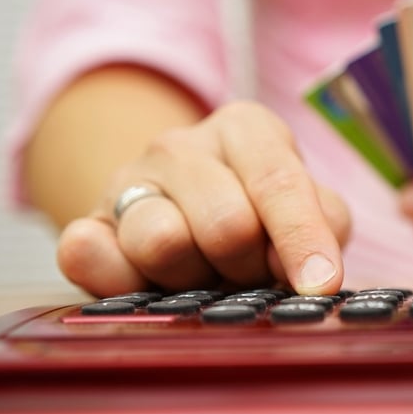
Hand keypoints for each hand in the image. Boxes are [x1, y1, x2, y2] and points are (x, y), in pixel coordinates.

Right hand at [57, 102, 350, 297]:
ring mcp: (126, 180)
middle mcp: (181, 145)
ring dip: (195, 279)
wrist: (182, 215)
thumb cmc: (262, 214)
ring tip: (204, 275)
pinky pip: (89, 255)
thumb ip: (325, 225)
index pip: (277, 181)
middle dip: (249, 266)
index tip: (321, 284)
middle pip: (226, 224)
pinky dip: (119, 279)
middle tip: (250, 273)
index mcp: (246, 129)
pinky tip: (146, 284)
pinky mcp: (87, 223)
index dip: (301, 238)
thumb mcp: (310, 207)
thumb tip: (314, 267)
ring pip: (162, 242)